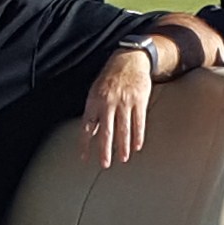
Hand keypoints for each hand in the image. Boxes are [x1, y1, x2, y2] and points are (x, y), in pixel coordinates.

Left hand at [83, 48, 154, 168]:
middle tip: (105, 164)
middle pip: (106, 131)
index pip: (87, 126)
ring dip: (123, 146)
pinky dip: (138, 135)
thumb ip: (94, 112)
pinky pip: (139, 121)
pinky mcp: (139, 100)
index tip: (84, 157)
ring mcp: (125, 102)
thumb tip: (92, 132)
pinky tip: (137, 146)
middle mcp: (109, 102)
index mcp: (95, 101)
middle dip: (105, 149)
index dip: (85, 143)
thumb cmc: (110, 78)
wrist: (130, 60)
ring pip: (123, 128)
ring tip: (123, 158)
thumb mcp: (96, 91)